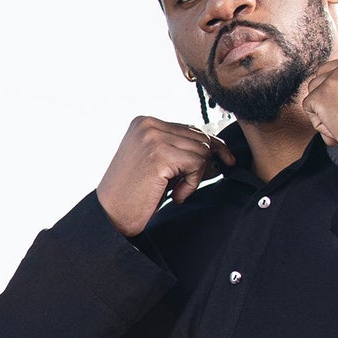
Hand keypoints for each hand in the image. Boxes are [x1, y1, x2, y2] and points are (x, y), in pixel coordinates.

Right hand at [96, 117, 234, 236]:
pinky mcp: (160, 155)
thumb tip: (214, 149)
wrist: (111, 215)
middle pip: (199, 136)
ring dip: (196, 176)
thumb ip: (176, 150)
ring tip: (178, 192)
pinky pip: (197, 163)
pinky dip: (192, 183)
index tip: (226, 160)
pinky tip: (178, 195)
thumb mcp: (155, 164)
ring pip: (201, 149)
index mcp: (144, 122)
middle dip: (205, 162)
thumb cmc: (133, 195)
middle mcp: (148, 124)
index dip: (210, 146)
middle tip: (192, 185)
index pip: (189, 128)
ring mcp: (154, 137)